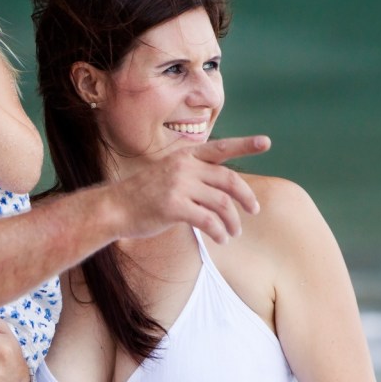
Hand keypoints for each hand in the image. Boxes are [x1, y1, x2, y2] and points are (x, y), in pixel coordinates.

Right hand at [115, 135, 270, 244]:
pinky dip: (219, 232)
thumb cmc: (143, 194)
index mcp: (184, 156)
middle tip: (254, 210)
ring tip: (233, 233)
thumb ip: (194, 175)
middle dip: (246, 197)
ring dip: (233, 221)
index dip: (244, 145)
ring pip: (222, 203)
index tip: (266, 142)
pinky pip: (209, 221)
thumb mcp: (168, 173)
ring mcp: (178, 186)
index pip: (220, 148)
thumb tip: (224, 190)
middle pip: (228, 180)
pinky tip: (221, 239)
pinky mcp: (174, 207)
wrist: (114, 208)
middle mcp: (183, 167)